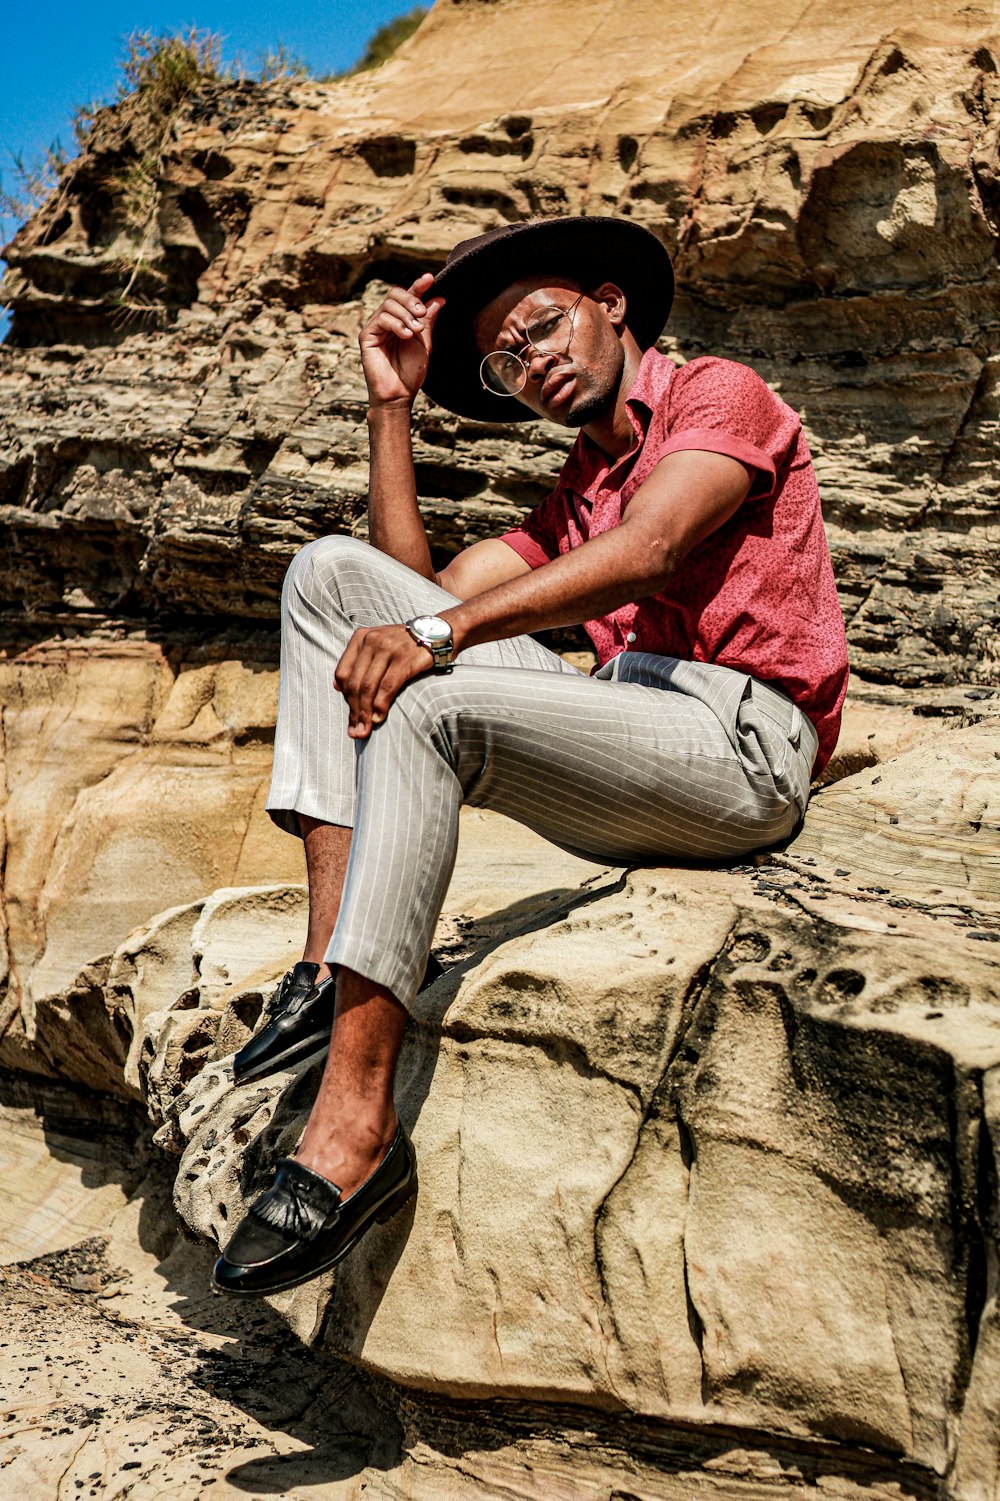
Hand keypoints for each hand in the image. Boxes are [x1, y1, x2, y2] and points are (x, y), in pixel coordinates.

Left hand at [334, 624, 435, 738]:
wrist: (437, 633)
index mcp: (361, 637)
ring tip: (364, 730)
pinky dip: (381, 705)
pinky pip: (387, 687)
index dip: (344, 697)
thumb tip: (337, 688)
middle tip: (355, 732)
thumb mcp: (378, 645)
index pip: (342, 672)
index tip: (351, 715)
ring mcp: (388, 649)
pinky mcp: (404, 659)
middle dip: (353, 711)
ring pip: (368, 687)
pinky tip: (379, 718)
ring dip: (365, 713)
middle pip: (355, 683)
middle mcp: (372, 641)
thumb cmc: (405, 645)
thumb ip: (358, 662)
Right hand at [359, 273, 445, 407]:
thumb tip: (438, 298)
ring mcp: (376, 327)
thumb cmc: (411, 371)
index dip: (418, 286)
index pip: (408, 297)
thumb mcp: (424, 342)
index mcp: (401, 320)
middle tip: (422, 313)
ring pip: (389, 304)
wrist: (399, 393)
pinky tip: (406, 335)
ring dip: (406, 314)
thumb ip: (428, 321)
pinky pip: (381, 318)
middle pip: (395, 294)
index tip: (430, 278)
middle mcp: (387, 321)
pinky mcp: (367, 335)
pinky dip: (396, 324)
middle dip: (412, 299)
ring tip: (416, 331)